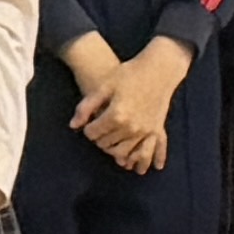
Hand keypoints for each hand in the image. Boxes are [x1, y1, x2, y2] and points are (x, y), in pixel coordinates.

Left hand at [78, 35, 186, 172]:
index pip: (92, 133)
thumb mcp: (104, 86)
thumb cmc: (129, 74)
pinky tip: (132, 163)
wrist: (159, 69)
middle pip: (106, 144)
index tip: (90, 122)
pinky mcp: (156, 131)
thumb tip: (73, 126)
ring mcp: (145, 131)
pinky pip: (145, 153)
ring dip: (113, 149)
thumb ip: (86, 106)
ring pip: (123, 153)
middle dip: (99, 138)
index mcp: (116, 115)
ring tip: (111, 138)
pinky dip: (137, 160)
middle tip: (99, 129)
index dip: (87, 129)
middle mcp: (131, 127)